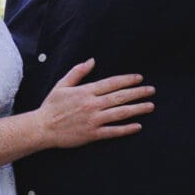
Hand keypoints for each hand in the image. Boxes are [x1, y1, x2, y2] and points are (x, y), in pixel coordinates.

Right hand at [34, 60, 154, 148]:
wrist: (42, 128)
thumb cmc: (51, 106)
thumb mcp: (62, 85)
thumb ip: (77, 72)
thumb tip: (92, 61)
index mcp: (86, 91)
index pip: (112, 83)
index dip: (127, 80)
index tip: (139, 78)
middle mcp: (92, 104)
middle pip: (120, 97)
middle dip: (138, 93)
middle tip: (151, 90)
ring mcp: (94, 120)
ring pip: (120, 113)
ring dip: (137, 109)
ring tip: (150, 106)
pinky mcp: (92, 134)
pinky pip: (113, 131)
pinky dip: (126, 129)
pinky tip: (138, 126)